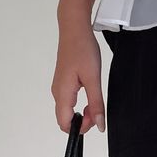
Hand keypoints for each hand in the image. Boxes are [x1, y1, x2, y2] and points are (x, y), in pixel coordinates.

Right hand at [51, 17, 105, 134]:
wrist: (74, 29)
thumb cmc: (82, 49)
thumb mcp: (93, 79)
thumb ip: (96, 104)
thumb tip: (99, 125)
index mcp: (63, 93)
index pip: (64, 124)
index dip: (80, 128)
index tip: (94, 119)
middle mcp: (57, 92)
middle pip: (65, 119)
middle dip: (82, 121)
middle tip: (96, 109)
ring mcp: (58, 87)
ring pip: (67, 110)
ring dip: (81, 112)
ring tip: (94, 100)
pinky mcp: (63, 82)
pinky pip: (68, 101)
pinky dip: (79, 104)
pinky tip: (89, 92)